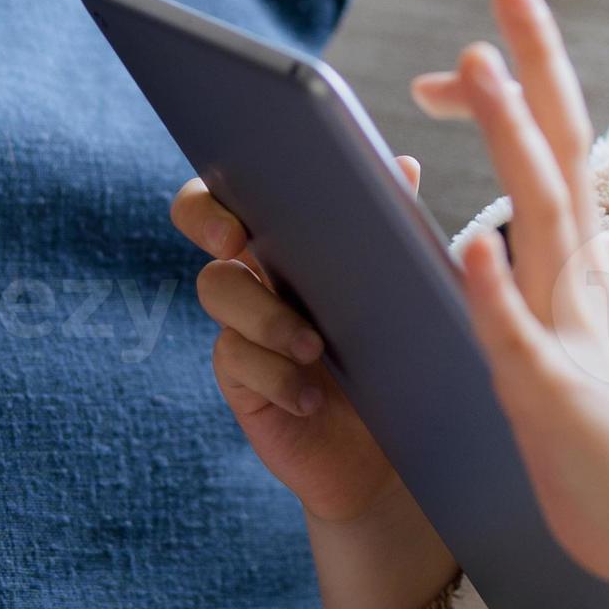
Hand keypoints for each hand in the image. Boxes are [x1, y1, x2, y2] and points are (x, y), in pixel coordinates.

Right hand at [173, 160, 420, 526]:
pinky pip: (236, 361)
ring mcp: (245, 325)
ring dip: (265, 317)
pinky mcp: (243, 381)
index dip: (222, 189)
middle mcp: (262, 272)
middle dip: (205, 219)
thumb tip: (406, 164)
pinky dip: (276, 376)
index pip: (241, 189)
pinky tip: (310, 398)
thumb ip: (398, 235)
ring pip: (218, 290)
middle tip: (235, 241)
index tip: (242, 210)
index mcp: (299, 240)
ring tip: (314, 348)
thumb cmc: (404, 357)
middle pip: (200, 222)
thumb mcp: (407, 296)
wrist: (400, 444)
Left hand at [412, 0, 608, 598]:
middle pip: (558, 152)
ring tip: (477, 68)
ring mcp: (574, 332)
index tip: (477, 45)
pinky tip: (470, 243)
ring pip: (537, 217)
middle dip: (532, 67)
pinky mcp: (555, 395)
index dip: (522, 94)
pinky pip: (518, 335)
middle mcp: (585, 283)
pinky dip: (495, 288)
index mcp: (591, 270)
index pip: (558, 155)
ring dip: (509, 140)